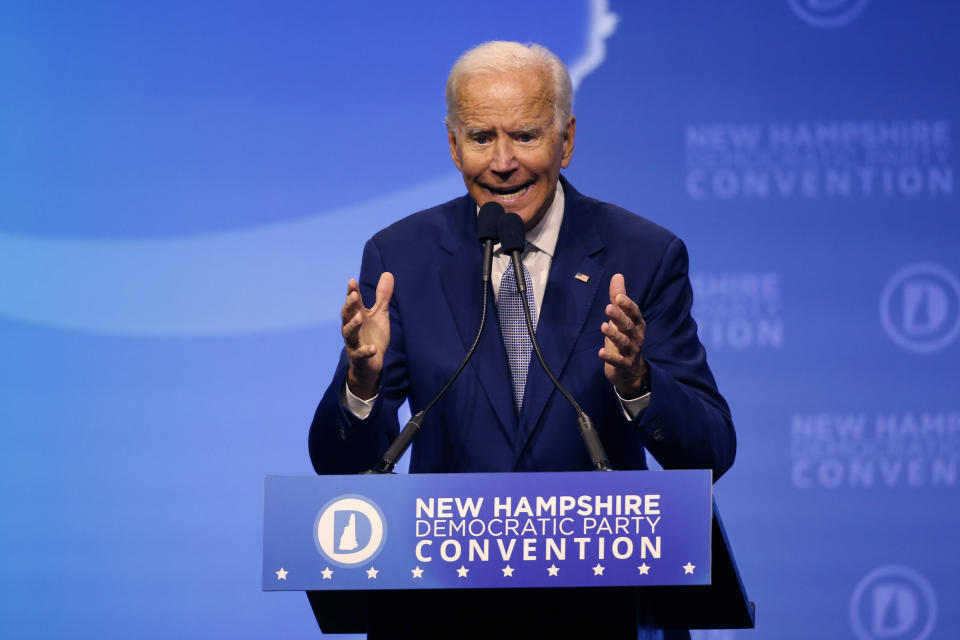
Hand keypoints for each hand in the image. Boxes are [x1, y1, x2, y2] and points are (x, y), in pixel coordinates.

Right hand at [341, 272, 393, 398]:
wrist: (370, 364)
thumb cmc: (373, 336)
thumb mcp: (380, 315)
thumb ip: (382, 297)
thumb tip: (388, 273)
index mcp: (357, 316)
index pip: (353, 303)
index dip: (351, 292)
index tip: (352, 281)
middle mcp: (352, 329)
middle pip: (346, 316)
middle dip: (349, 305)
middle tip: (354, 295)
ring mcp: (354, 343)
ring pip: (349, 334)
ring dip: (353, 325)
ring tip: (360, 317)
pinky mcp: (359, 358)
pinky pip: (360, 354)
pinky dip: (366, 351)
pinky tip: (372, 348)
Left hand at [599, 273, 647, 397]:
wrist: (630, 371)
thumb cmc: (624, 339)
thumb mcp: (621, 318)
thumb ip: (618, 299)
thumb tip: (617, 275)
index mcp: (637, 324)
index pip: (634, 313)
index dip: (628, 305)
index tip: (619, 296)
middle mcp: (636, 337)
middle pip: (628, 326)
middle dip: (619, 317)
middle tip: (608, 307)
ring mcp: (631, 352)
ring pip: (623, 342)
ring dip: (614, 334)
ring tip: (603, 327)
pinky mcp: (624, 365)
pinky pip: (618, 361)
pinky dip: (610, 357)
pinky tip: (601, 353)